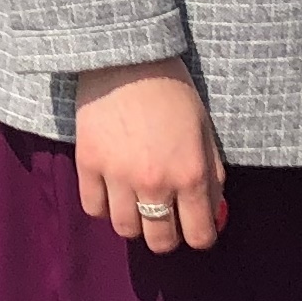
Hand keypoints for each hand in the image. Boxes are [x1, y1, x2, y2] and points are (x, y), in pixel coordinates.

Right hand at [73, 58, 226, 248]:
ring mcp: (118, 176)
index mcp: (190, 175)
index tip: (196, 230)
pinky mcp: (88, 165)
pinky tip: (112, 192)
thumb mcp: (204, 133)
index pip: (199, 235)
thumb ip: (211, 177)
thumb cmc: (172, 92)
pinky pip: (94, 208)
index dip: (200, 237)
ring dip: (134, 223)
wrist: (128, 59)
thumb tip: (212, 215)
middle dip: (167, 236)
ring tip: (136, 204)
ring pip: (125, 229)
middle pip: (160, 241)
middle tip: (166, 221)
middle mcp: (155, 183)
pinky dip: (104, 207)